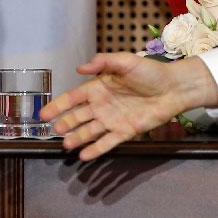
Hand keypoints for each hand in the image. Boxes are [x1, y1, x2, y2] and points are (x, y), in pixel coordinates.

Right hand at [39, 53, 217, 159]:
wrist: (173, 88)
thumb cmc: (150, 72)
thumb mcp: (126, 61)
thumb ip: (104, 62)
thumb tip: (80, 67)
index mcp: (99, 87)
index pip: (73, 98)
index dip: (59, 105)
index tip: (44, 114)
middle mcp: (102, 105)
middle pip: (78, 117)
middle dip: (66, 124)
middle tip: (55, 130)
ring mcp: (113, 119)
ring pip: (90, 131)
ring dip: (77, 138)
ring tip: (66, 145)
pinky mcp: (125, 131)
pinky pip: (107, 142)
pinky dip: (95, 149)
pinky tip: (84, 156)